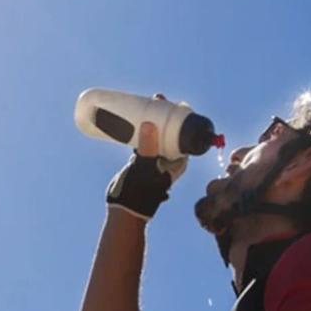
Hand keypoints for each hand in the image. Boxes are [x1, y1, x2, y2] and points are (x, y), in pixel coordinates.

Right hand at [105, 96, 187, 220]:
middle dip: (163, 113)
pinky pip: (145, 142)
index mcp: (176, 162)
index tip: (172, 102)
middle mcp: (167, 160)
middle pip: (170, 131)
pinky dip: (141, 130)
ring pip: (157, 135)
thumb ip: (147, 148)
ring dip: (152, 119)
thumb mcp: (144, 167)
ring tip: (144, 104)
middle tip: (155, 98)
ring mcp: (154, 161)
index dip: (180, 116)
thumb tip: (151, 124)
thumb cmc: (140, 194)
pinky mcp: (141, 163)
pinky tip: (133, 120)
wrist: (126, 212)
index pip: (184, 133)